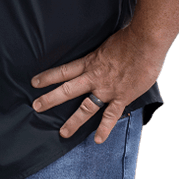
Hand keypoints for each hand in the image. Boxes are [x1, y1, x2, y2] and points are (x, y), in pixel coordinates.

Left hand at [31, 26, 164, 143]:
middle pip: (67, 90)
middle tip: (36, 107)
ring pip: (86, 107)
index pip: (63, 70)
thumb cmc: (127, 38)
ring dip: (73, 121)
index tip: (35, 82)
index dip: (48, 77)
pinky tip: (98, 140)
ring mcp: (106, 89)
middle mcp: (94, 77)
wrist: (144, 43)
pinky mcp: (121, 97)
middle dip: (50, 99)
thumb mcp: (105, 43)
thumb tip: (97, 55)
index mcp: (89, 62)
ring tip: (63, 133)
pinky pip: (111, 116)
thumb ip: (99, 54)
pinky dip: (104, 129)